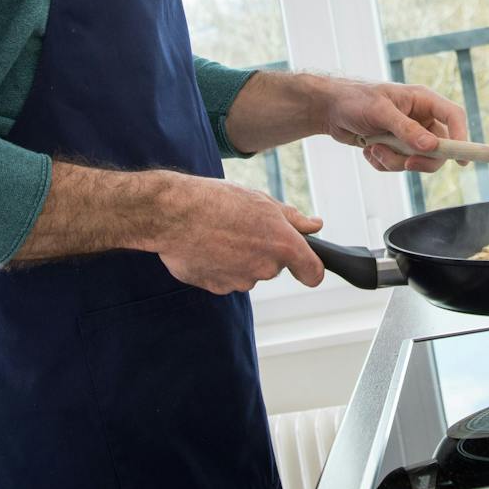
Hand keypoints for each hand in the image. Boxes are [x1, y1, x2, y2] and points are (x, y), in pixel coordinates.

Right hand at [149, 173, 324, 294]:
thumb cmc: (217, 201)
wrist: (173, 215)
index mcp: (283, 244)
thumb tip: (314, 225)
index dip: (310, 268)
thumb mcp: (260, 200)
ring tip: (219, 233)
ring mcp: (241, 281)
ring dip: (240, 258)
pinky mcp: (218, 288)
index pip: (312, 272)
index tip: (305, 266)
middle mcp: (265, 267)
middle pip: (274, 265)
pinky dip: (220, 266)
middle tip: (242, 226)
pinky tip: (206, 246)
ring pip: (249, 272)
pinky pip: (227, 279)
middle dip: (263, 250)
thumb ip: (292, 217)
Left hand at [317, 79, 469, 173]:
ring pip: (417, 161)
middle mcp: (420, 118)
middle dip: (422, 159)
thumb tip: (431, 146)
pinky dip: (384, 163)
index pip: (454, 117)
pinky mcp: (395, 148)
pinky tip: (369, 149)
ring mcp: (408, 135)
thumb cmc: (354, 100)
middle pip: (440, 147)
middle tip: (406, 164)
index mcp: (423, 101)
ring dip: (395, 161)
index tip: (463, 161)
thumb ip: (406, 130)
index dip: (462, 137)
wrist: (329, 110)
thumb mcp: (380, 112)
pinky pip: (399, 166)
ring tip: (374, 148)